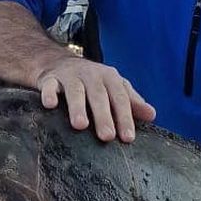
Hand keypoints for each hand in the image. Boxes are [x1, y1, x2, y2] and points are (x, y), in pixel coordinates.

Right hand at [34, 55, 155, 142]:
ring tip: (80, 125)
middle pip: (99, 95)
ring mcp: (70, 75)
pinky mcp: (50, 78)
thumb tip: (152, 115)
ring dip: (77, 107)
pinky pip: (48, 85)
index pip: (120, 98)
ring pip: (75, 90)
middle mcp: (91, 74)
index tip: (128, 138)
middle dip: (103, 116)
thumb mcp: (113, 88)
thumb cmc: (92, 81)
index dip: (125, 117)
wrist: (58, 62)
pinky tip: (50, 105)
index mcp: (109, 78)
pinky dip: (49, 94)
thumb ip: (131, 102)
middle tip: (107, 136)